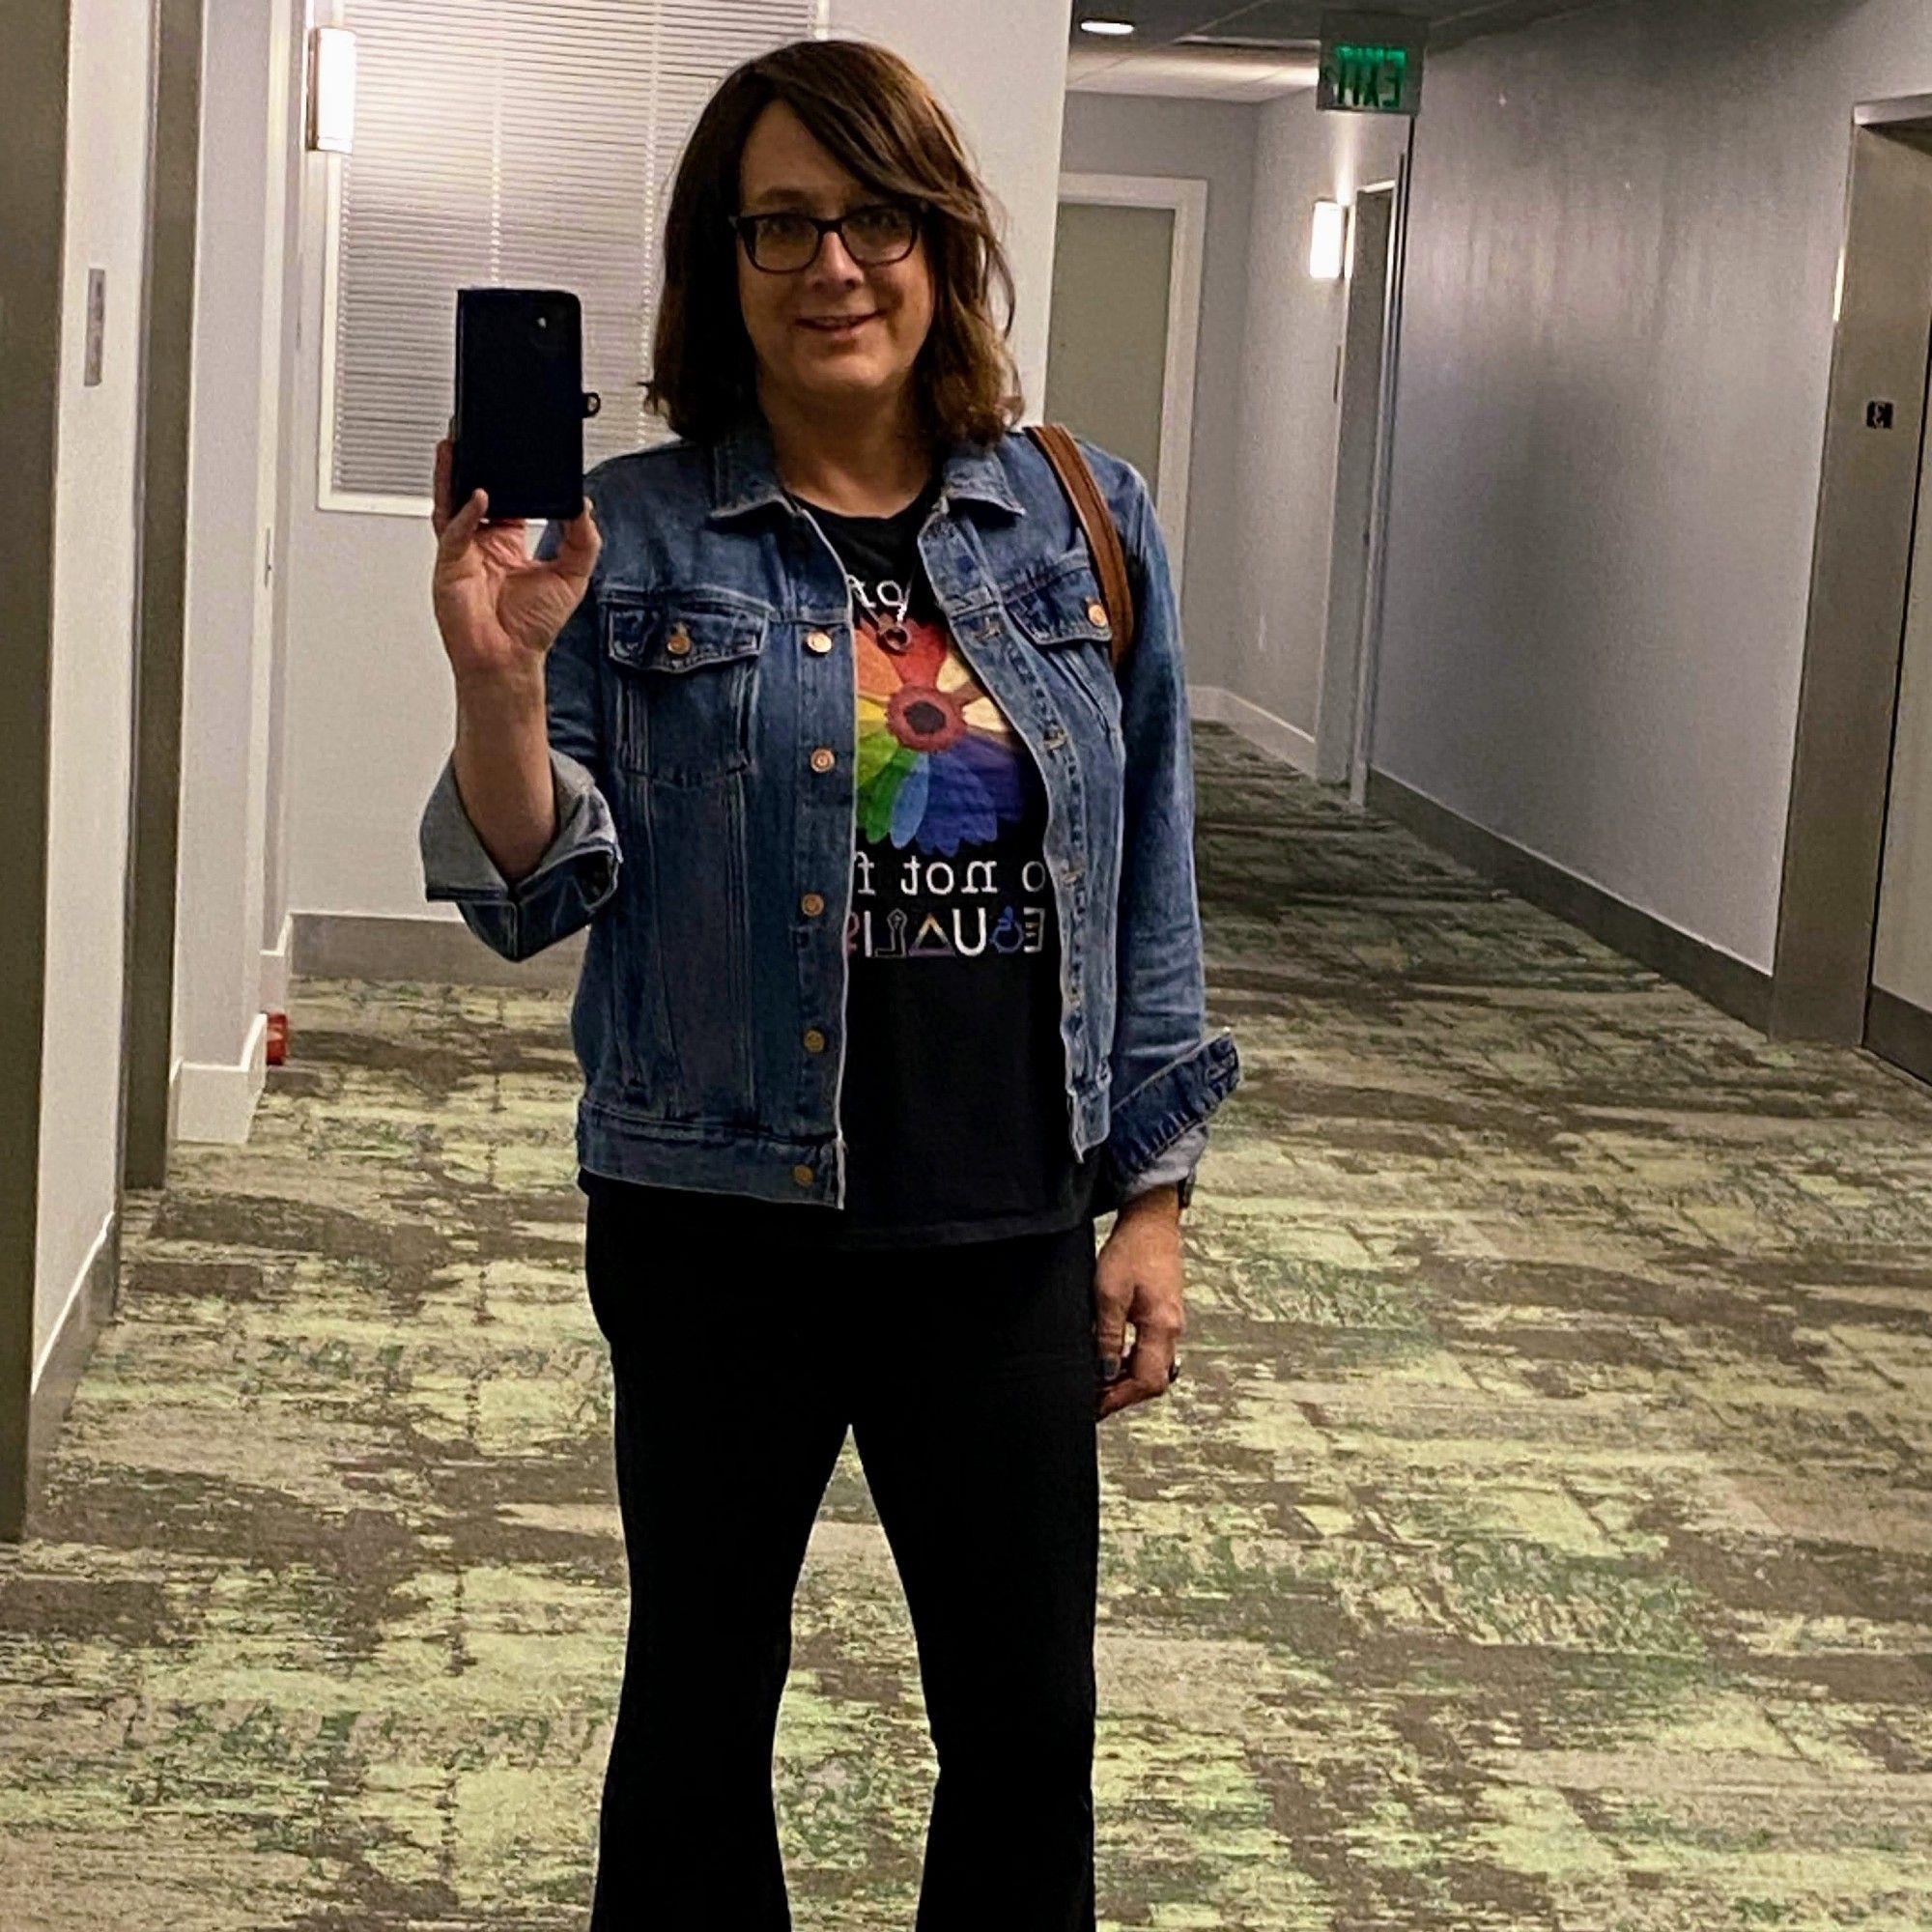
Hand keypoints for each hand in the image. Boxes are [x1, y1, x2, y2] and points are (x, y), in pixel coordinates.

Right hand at [431, 427, 599, 683]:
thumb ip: (583, 540)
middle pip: (471, 491)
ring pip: (452, 503)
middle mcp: (480, 543)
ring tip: (456, 444)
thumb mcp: (572, 575)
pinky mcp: (449, 566)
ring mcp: (461, 552)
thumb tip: (584, 505)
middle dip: (471, 463)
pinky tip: (479, 496)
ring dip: (453, 474)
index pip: (504, 497)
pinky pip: (454, 531)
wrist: (509, 660)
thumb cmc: (531, 628)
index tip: (519, 450)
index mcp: (505, 542)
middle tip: (475, 431)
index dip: (509, 474)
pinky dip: (466, 512)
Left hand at [1094, 1187, 1185, 1420]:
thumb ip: (1107, 1336)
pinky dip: (1132, 1361)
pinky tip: (1112, 1358)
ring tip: (1098, 1380)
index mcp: (1162, 1326)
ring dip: (1127, 1378)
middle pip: (1154, 1380)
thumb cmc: (1132, 1250)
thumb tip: (1104, 1372)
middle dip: (1124, 1394)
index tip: (1096, 1405)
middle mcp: (1173, 1329)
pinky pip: (1153, 1351)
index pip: (1147, 1381)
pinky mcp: (1165, 1315)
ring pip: (1153, 1366)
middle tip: (1094, 1398)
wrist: (1151, 1222)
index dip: (1120, 1398)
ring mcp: (1172, 1322)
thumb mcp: (1108, 1293)